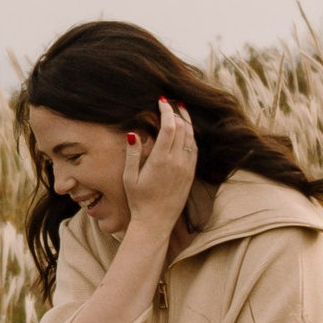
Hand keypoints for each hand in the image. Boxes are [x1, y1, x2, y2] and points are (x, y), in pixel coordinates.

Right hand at [123, 100, 197, 238]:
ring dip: (186, 122)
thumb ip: (132, 154)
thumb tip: (133, 133)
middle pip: (183, 128)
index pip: (169, 127)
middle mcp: (177, 162)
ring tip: (180, 111)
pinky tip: (185, 132)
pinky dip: (191, 136)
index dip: (167, 111)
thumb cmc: (138, 200)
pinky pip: (194, 149)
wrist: (156, 222)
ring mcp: (186, 168)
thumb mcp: (128, 177)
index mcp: (160, 160)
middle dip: (177, 113)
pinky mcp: (191, 174)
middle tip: (170, 104)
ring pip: (191, 137)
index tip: (161, 101)